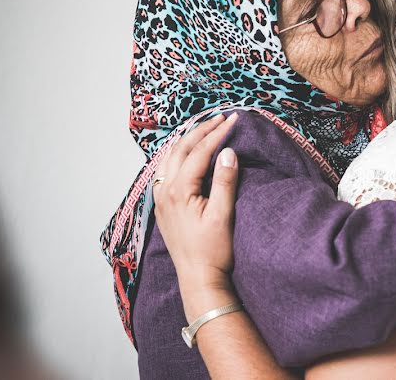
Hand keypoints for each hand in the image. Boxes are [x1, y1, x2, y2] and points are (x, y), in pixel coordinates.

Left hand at [152, 113, 240, 319]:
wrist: (198, 279)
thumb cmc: (213, 251)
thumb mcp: (223, 215)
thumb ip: (224, 181)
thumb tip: (228, 152)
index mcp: (179, 190)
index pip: (199, 151)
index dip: (218, 133)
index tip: (234, 119)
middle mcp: (165, 190)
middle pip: (181, 148)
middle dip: (202, 130)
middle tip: (222, 118)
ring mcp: (161, 198)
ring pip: (170, 157)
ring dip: (188, 140)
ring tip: (205, 128)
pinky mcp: (163, 206)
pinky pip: (166, 170)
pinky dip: (178, 154)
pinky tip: (186, 153)